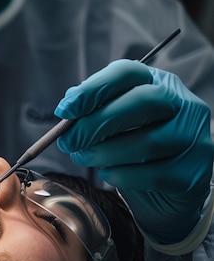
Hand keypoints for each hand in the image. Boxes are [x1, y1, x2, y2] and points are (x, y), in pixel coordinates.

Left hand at [55, 60, 213, 243]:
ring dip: (104, 152)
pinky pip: (153, 174)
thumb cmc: (132, 145)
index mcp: (158, 83)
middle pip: (142, 101)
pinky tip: (108, 173)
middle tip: (68, 141)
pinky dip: (121, 175)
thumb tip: (69, 107)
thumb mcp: (113, 121)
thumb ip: (93, 109)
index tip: (65, 110)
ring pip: (147, 142)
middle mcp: (184, 105)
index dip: (93, 89)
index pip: (128, 72)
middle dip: (96, 123)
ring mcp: (194, 138)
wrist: (163, 188)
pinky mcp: (193, 172)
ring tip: (83, 157)